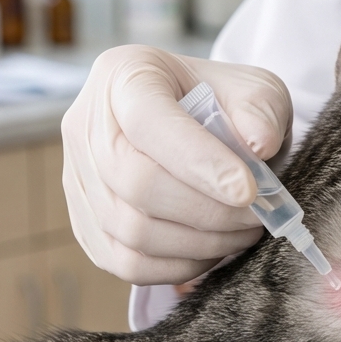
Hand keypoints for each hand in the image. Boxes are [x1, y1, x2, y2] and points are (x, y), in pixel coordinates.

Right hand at [62, 46, 292, 285]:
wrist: (196, 123)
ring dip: (200, 243)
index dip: (200, 163)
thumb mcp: (253, 87)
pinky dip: (177, 266)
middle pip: (136, 184)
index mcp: (124, 76)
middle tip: (256, 216)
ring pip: (132, 230)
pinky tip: (212, 249)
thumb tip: (258, 145)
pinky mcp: (86, 225)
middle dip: (207, 211)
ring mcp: (79, 179)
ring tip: (241, 232)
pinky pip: (126, 263)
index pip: (150, 123)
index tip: (250, 191)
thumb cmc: (222, 103)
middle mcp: (87, 126)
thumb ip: (261, 108)